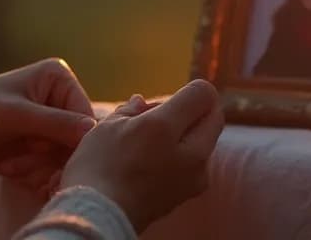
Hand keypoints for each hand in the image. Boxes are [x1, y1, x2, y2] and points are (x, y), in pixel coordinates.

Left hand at [0, 58, 95, 189]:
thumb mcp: (16, 116)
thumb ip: (57, 123)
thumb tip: (93, 130)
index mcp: (57, 78)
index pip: (85, 115)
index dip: (71, 140)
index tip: (41, 150)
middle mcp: (58, 98)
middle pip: (78, 139)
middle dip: (50, 157)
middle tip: (23, 166)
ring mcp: (49, 124)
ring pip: (65, 157)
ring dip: (39, 168)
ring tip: (11, 166)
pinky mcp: (39, 145)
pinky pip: (52, 167)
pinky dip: (34, 173)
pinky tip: (10, 168)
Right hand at [61, 79, 222, 231]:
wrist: (97, 219)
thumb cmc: (96, 171)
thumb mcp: (106, 128)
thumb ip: (131, 109)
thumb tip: (141, 102)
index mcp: (165, 128)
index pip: (203, 93)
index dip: (189, 90)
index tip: (168, 101)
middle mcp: (189, 152)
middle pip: (214, 116)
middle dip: (194, 111)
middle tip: (162, 118)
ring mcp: (194, 176)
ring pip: (206, 141)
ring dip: (189, 135)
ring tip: (152, 144)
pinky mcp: (189, 194)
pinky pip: (197, 163)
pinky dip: (183, 156)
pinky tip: (153, 163)